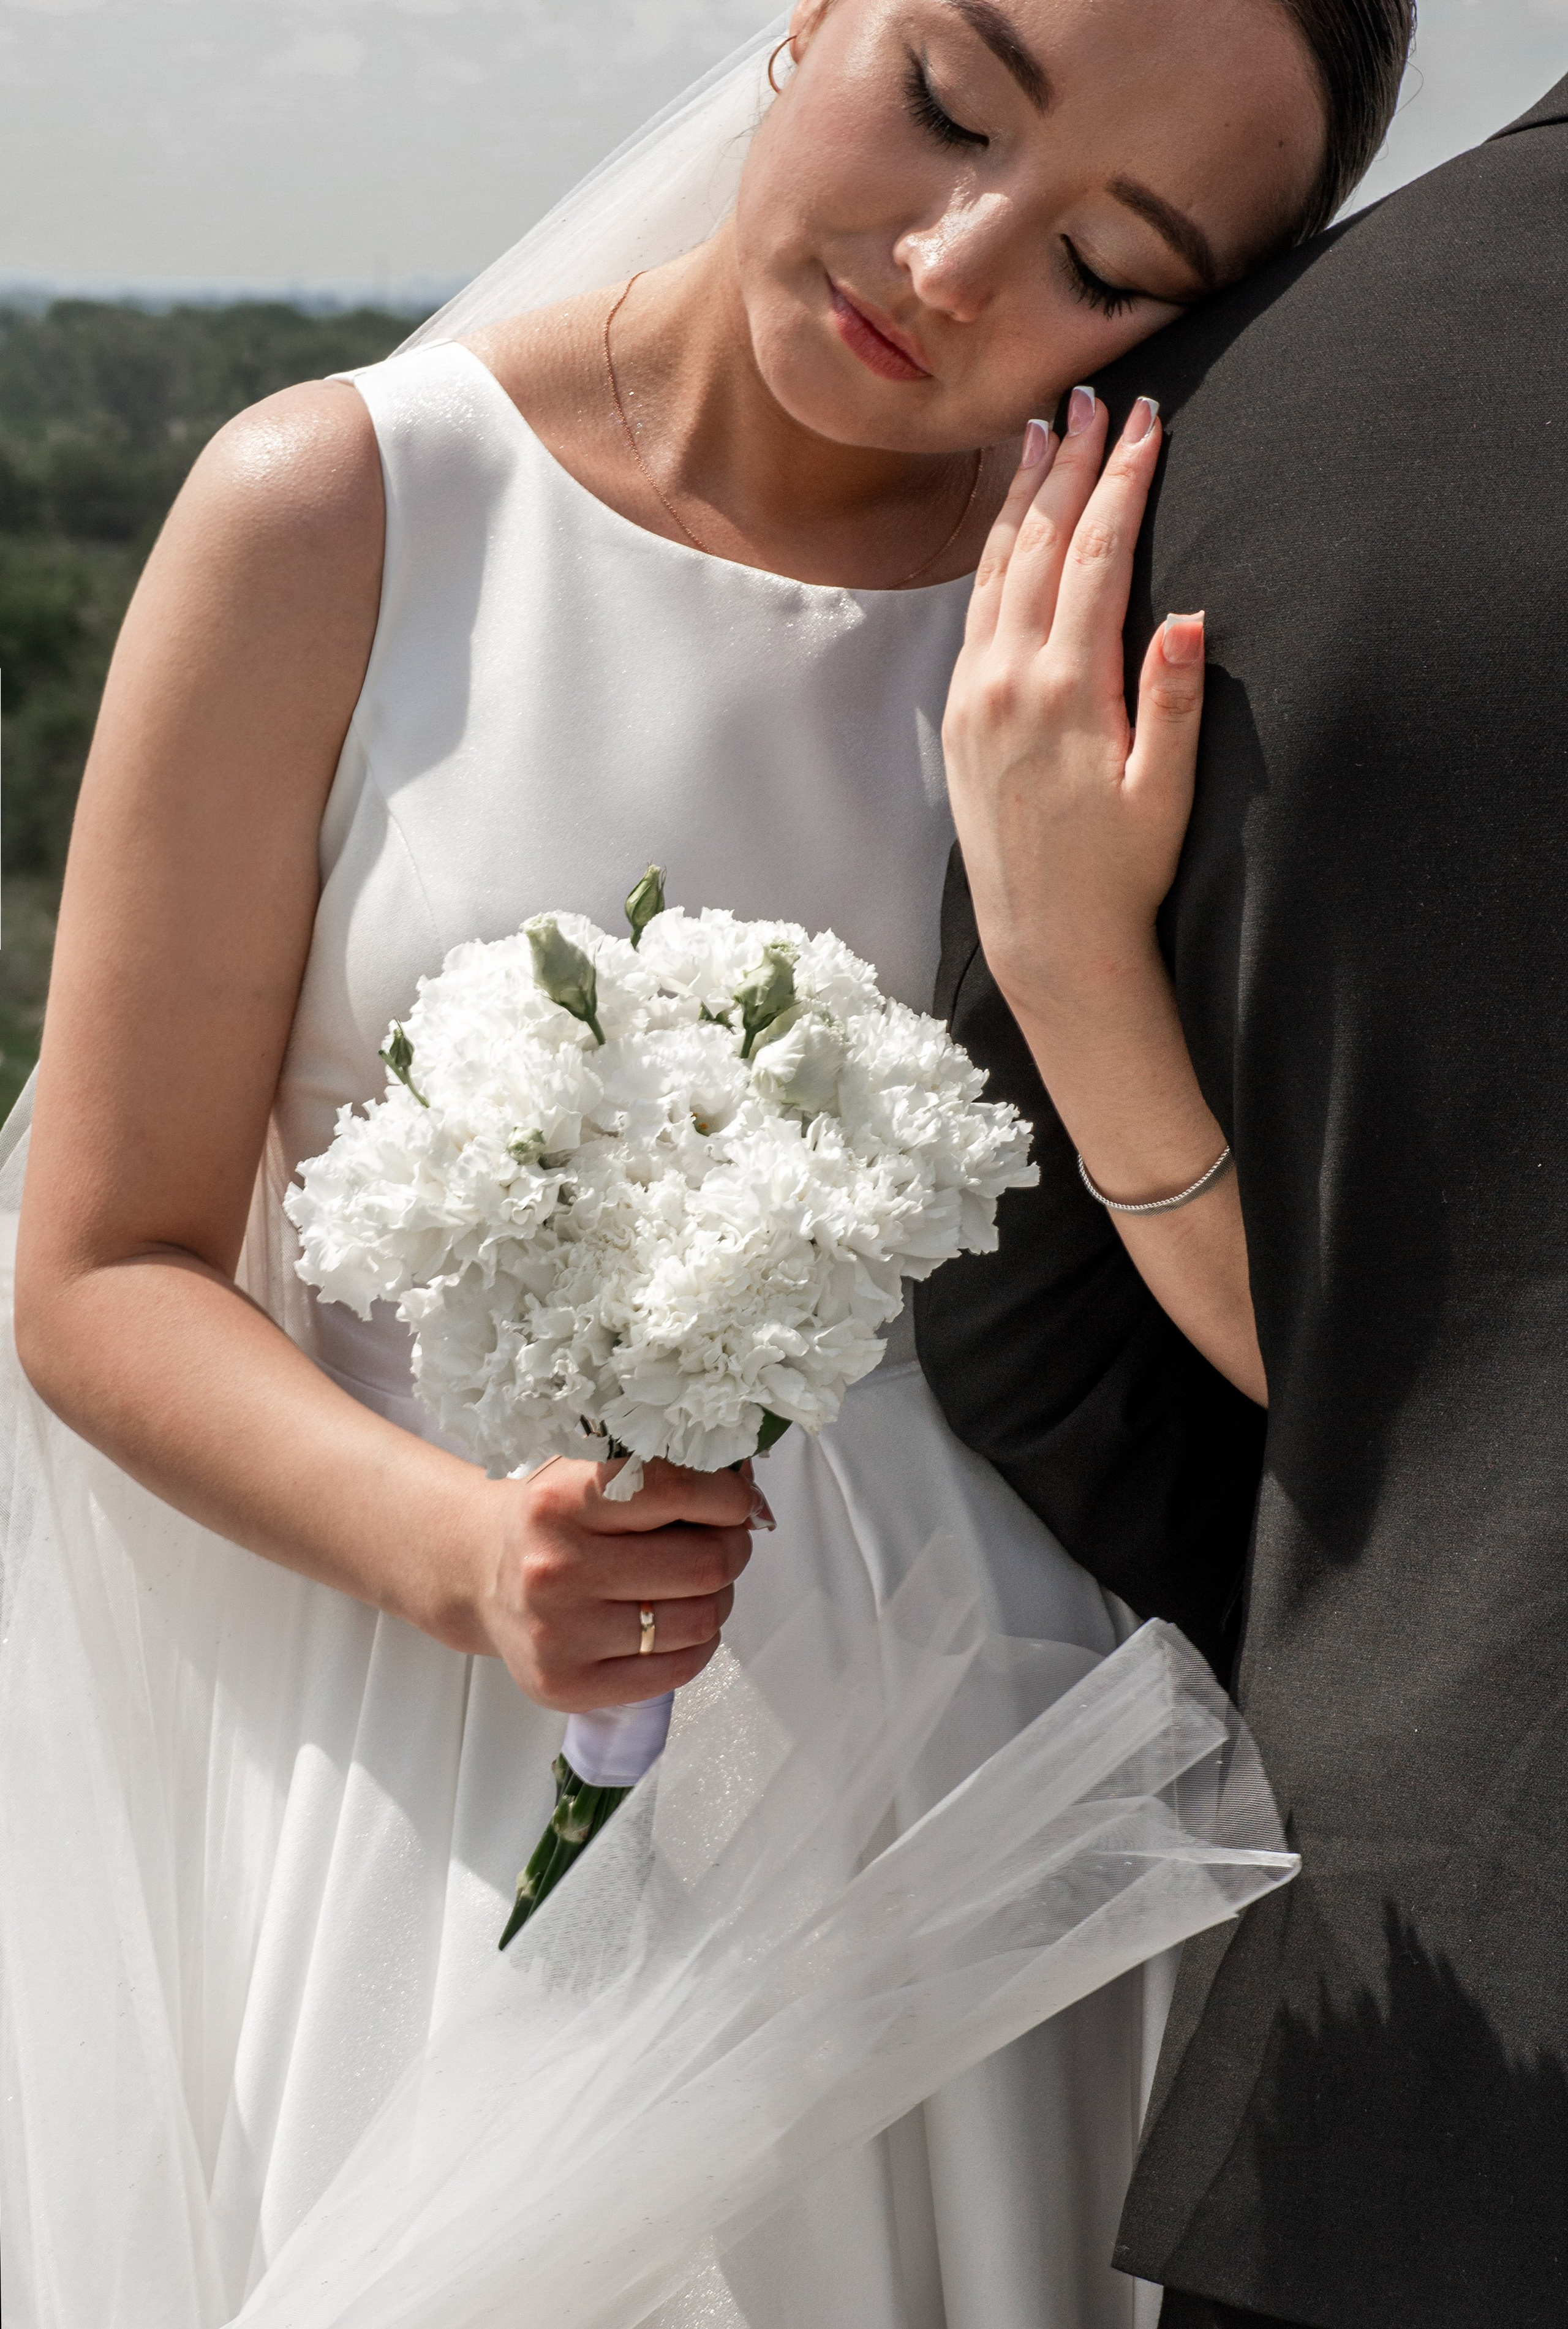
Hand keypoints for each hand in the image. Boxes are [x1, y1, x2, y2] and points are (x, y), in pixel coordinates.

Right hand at [473, 1456, 770, 1711]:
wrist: (483, 1575)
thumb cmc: (553, 1521)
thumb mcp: (589, 1472)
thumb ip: (663, 1469)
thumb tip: (744, 1478)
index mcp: (559, 1498)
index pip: (676, 1490)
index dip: (728, 1495)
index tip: (737, 1498)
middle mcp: (554, 1567)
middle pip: (704, 1563)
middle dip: (732, 1548)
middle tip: (724, 1540)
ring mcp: (558, 1633)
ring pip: (700, 1619)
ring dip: (719, 1598)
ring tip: (698, 1583)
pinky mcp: (567, 1684)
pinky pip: (679, 1669)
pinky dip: (698, 1644)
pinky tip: (676, 1621)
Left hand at [942, 388, 1204, 1020]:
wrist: (1047, 938)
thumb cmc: (1122, 871)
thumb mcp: (1165, 792)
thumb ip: (1174, 702)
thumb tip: (1189, 617)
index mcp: (1066, 691)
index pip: (1098, 556)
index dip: (1122, 481)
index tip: (1145, 421)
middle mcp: (1008, 681)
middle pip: (1043, 544)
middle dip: (1070, 465)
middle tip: (1093, 398)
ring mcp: (975, 694)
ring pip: (999, 569)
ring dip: (1024, 495)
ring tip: (1043, 432)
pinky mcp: (958, 714)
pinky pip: (976, 610)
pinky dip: (995, 553)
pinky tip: (1013, 523)